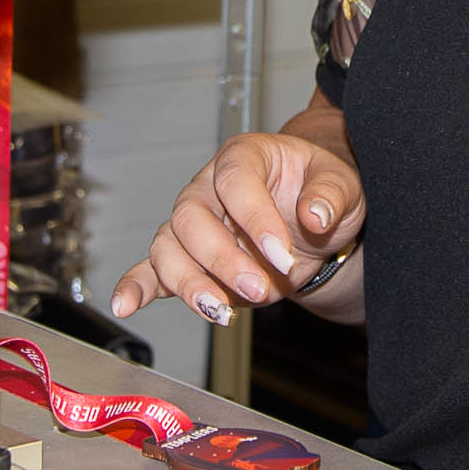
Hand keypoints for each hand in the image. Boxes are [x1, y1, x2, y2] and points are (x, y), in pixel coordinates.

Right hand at [109, 132, 364, 326]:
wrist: (314, 220)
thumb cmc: (322, 191)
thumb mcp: (343, 185)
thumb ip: (331, 195)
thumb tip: (315, 215)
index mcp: (244, 157)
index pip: (235, 181)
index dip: (254, 218)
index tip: (281, 254)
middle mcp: (208, 187)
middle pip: (192, 217)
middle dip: (222, 258)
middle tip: (259, 287)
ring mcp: (192, 223)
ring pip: (169, 247)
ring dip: (190, 282)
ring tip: (222, 312)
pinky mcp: (188, 258)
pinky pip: (152, 269)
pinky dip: (137, 286)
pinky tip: (125, 304)